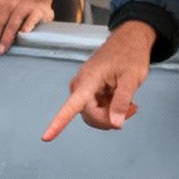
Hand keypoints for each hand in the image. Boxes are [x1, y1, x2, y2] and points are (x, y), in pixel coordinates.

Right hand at [41, 20, 156, 140]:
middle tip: (131, 110)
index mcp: (88, 81)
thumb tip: (115, 124)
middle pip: (89, 116)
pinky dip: (111, 110)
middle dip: (109, 119)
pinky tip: (124, 101)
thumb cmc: (130, 54)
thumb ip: (122, 101)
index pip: (71, 107)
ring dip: (111, 115)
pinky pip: (97, 109)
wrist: (129, 40)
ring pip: (93, 115)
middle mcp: (80, 86)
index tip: (46, 137)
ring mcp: (84, 89)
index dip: (58, 123)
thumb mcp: (131, 78)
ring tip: (130, 104)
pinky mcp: (89, 91)